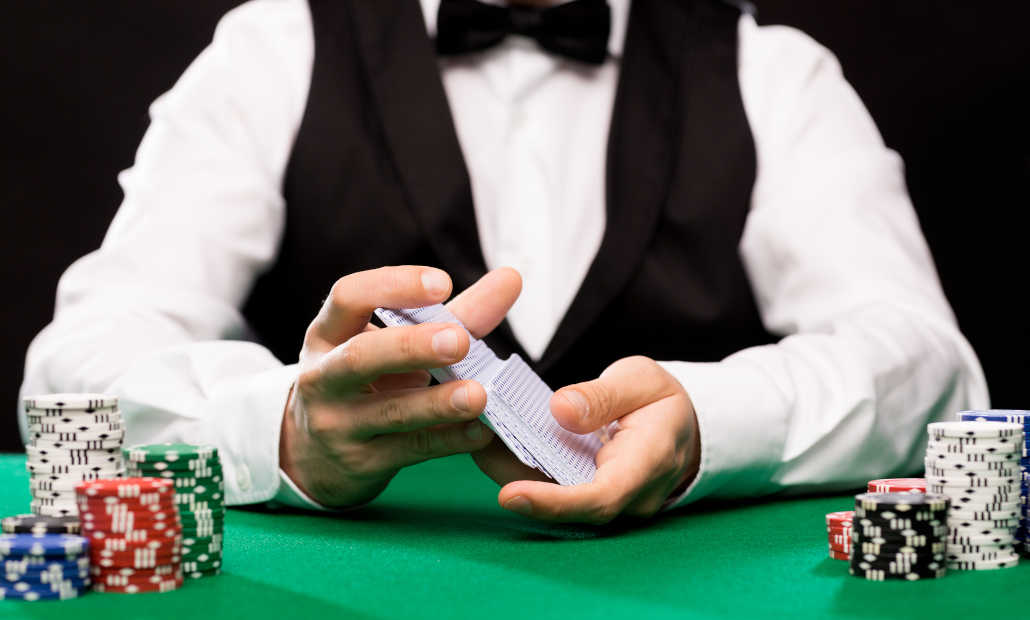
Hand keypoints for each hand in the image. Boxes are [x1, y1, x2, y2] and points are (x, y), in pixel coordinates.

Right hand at [280, 265, 521, 507]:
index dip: (393, 286)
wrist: (314, 454)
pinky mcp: (361, 463)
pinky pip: (410, 450)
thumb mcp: (393, 344)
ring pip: (389, 411)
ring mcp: (337, 424)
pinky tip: (480, 431)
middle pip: (361, 357)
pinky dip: (449, 440)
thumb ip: (453, 314)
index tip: (442, 283)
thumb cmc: (368, 381)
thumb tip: (510, 278)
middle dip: (411, 346)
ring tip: (479, 395)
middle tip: (460, 340)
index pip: (347, 297)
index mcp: (328, 334)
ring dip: (437, 403)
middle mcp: (323, 377)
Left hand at [473, 356, 699, 523]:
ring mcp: (611, 503)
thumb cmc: (662, 401)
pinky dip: (524, 470)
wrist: (682, 425)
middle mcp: (630, 495)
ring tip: (479, 439)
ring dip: (515, 475)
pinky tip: (495, 444)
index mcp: (649, 463)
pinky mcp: (592, 497)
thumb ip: (603, 396)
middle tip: (477, 448)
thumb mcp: (640, 380)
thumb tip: (560, 410)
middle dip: (520, 485)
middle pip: (571, 507)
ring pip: (558, 501)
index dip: (554, 502)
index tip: (511, 494)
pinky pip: (556, 491)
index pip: (602, 497)